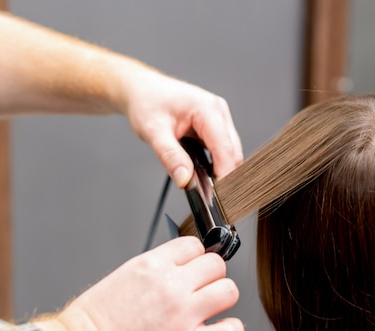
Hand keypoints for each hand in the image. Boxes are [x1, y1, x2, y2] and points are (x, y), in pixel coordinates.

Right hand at [44, 236, 243, 330]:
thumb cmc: (92, 324)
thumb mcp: (122, 277)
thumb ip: (154, 271)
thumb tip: (175, 269)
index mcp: (152, 265)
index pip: (194, 245)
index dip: (197, 259)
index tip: (193, 271)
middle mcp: (170, 284)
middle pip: (217, 265)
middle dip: (211, 278)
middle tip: (201, 292)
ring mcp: (182, 314)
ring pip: (229, 291)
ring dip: (222, 301)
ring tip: (209, 312)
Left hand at [123, 68, 242, 187]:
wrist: (142, 90)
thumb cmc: (147, 103)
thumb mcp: (153, 131)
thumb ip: (170, 156)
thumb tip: (185, 180)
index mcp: (207, 108)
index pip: (225, 148)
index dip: (224, 174)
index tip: (217, 195)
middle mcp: (218, 111)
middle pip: (233, 152)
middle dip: (225, 174)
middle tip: (209, 195)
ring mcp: (219, 118)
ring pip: (231, 152)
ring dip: (221, 169)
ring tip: (206, 185)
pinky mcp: (216, 126)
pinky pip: (223, 149)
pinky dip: (216, 163)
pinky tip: (204, 173)